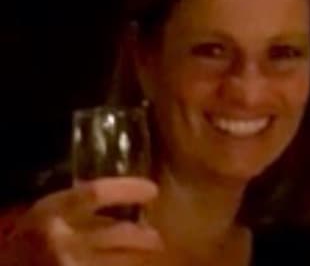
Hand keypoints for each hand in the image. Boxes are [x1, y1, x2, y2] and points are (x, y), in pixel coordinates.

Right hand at [2, 177, 162, 265]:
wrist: (6, 265)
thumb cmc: (27, 236)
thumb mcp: (49, 210)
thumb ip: (78, 203)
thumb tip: (120, 196)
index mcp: (53, 211)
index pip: (97, 193)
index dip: (128, 189)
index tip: (152, 190)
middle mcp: (62, 241)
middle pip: (116, 233)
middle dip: (142, 236)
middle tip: (156, 237)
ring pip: (117, 261)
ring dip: (137, 257)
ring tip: (151, 250)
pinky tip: (132, 265)